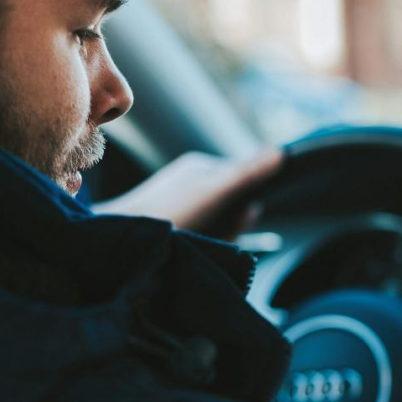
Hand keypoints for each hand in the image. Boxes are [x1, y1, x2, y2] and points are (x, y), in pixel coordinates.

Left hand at [94, 148, 283, 239]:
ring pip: (216, 225)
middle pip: (231, 206)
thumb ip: (247, 173)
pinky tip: (190, 249)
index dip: (248, 203)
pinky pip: (199, 237)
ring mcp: (178, 206)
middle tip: (216, 234)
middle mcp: (189, 184)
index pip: (243, 179)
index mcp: (200, 168)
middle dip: (232, 225)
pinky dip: (202, 246)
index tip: (241, 216)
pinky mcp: (168, 228)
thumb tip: (279, 153)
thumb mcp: (215, 191)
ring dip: (217, 238)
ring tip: (199, 243)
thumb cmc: (168, 214)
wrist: (121, 242)